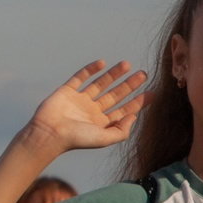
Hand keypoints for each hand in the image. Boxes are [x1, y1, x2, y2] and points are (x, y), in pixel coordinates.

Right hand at [25, 60, 148, 153]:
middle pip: (115, 95)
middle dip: (129, 85)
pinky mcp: (67, 91)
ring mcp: (79, 100)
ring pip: (100, 84)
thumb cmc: (76, 139)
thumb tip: (134, 116)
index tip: (153, 93)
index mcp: (101, 123)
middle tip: (143, 74)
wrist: (49, 133)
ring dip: (113, 74)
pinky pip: (80, 77)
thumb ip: (121, 130)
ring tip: (127, 64)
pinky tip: (102, 63)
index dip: (138, 102)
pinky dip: (90, 70)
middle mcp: (92, 111)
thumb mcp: (104, 139)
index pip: (123, 110)